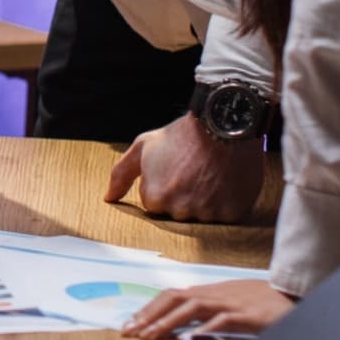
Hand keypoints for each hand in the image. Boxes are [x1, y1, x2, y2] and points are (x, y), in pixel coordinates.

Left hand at [105, 114, 264, 222]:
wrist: (222, 123)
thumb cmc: (181, 134)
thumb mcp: (143, 146)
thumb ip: (122, 174)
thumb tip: (108, 198)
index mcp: (154, 197)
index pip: (154, 204)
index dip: (163, 184)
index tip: (173, 168)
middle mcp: (179, 210)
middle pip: (177, 212)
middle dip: (183, 195)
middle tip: (192, 169)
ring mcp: (206, 214)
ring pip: (202, 215)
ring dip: (205, 199)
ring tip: (208, 172)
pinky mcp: (231, 214)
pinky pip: (225, 216)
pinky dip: (226, 201)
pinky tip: (224, 180)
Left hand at [121, 278, 294, 339]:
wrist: (290, 294)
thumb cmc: (257, 300)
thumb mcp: (227, 301)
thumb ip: (207, 309)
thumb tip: (184, 323)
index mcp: (207, 292)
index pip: (171, 295)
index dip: (150, 308)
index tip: (132, 322)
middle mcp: (213, 294)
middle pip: (174, 298)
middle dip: (150, 314)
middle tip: (130, 331)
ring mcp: (229, 304)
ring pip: (192, 308)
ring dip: (168, 321)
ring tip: (151, 335)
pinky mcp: (246, 316)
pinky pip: (222, 322)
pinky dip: (205, 329)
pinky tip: (190, 339)